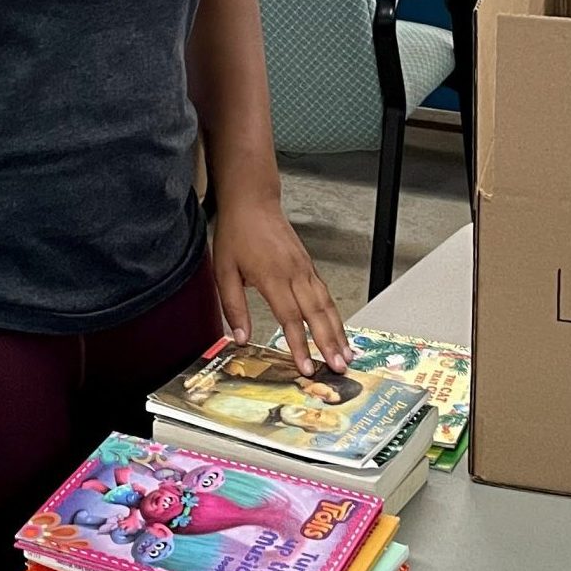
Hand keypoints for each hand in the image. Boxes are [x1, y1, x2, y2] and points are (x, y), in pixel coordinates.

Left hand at [212, 198, 350, 375]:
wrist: (253, 202)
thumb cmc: (237, 233)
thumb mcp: (224, 271)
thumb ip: (233, 307)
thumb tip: (240, 337)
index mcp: (272, 276)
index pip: (290, 318)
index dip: (299, 345)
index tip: (306, 366)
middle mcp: (294, 273)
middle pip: (317, 314)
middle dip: (329, 344)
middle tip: (339, 367)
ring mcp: (305, 269)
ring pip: (327, 304)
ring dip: (338, 331)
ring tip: (346, 355)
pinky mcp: (309, 266)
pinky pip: (326, 294)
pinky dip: (335, 314)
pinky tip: (338, 329)